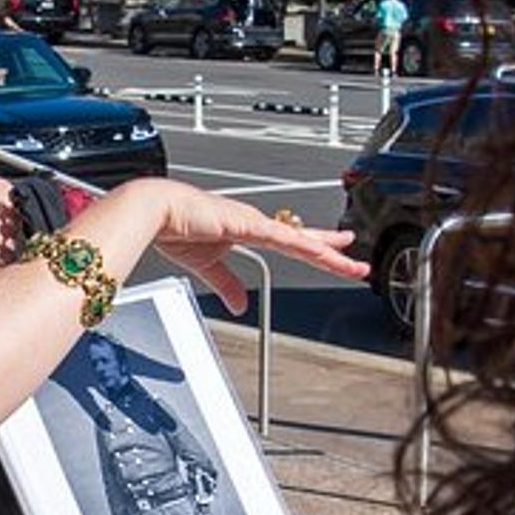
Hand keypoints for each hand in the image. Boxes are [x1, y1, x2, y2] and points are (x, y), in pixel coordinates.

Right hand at [125, 179, 366, 312]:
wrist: (157, 210)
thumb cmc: (177, 227)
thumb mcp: (209, 264)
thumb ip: (227, 284)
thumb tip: (239, 304)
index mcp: (248, 228)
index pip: (291, 240)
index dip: (314, 246)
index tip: (335, 250)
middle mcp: (257, 222)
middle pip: (304, 239)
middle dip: (332, 251)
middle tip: (356, 262)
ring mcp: (254, 221)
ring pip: (301, 239)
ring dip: (327, 252)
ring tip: (350, 263)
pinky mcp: (247, 223)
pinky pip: (283, 236)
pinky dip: (305, 244)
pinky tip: (323, 250)